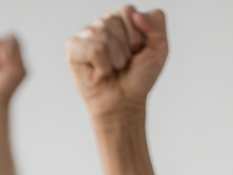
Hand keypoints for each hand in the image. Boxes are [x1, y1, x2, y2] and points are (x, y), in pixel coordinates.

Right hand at [66, 7, 166, 122]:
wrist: (126, 104)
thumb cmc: (139, 78)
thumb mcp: (159, 48)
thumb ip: (157, 20)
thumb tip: (136, 14)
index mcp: (119, 18)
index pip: (127, 11)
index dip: (136, 36)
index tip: (135, 53)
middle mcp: (100, 23)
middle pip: (113, 20)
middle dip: (125, 48)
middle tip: (122, 64)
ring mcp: (85, 35)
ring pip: (102, 33)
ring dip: (114, 58)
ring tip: (113, 68)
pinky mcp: (73, 49)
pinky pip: (93, 49)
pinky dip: (102, 65)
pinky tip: (100, 72)